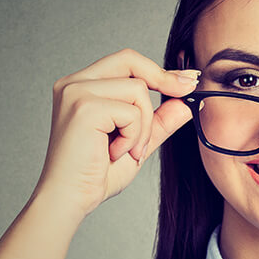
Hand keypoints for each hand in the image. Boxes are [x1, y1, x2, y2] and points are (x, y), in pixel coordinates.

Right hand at [31, 48, 198, 221]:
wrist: (71, 199)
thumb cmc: (96, 174)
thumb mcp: (137, 140)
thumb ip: (159, 119)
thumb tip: (186, 100)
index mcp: (82, 86)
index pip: (125, 61)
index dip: (158, 70)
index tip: (187, 81)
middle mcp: (74, 83)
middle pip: (129, 59)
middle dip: (161, 78)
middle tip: (184, 93)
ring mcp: (76, 92)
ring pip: (137, 90)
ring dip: (143, 126)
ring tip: (128, 149)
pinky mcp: (83, 107)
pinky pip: (131, 112)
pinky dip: (133, 137)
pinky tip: (115, 153)